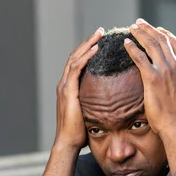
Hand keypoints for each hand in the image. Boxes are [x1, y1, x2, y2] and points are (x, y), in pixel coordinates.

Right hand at [54, 27, 103, 150]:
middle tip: (100, 32)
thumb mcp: (89, 115)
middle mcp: (64, 85)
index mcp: (68, 89)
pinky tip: (96, 49)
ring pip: (75, 58)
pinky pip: (76, 69)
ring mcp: (65, 87)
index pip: (77, 64)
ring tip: (99, 35)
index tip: (99, 42)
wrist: (68, 143)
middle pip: (76, 56)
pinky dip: (86, 57)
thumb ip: (95, 106)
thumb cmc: (79, 134)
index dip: (87, 52)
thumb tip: (111, 106)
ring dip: (88, 45)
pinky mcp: (68, 91)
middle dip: (88, 43)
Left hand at [124, 19, 175, 137]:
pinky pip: (140, 57)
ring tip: (131, 28)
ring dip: (140, 34)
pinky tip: (126, 43)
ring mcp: (165, 71)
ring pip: (151, 44)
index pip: (175, 44)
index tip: (156, 29)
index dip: (165, 34)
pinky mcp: (152, 78)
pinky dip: (132, 48)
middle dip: (149, 29)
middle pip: (161, 39)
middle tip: (139, 23)